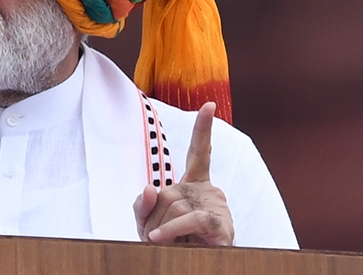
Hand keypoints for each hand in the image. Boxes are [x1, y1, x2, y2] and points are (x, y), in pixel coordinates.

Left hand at [132, 102, 233, 245]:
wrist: (189, 268)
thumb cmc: (169, 245)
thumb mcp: (147, 223)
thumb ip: (141, 205)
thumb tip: (149, 186)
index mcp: (195, 185)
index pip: (199, 152)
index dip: (203, 128)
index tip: (209, 104)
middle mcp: (209, 190)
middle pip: (166, 192)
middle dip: (153, 217)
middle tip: (157, 237)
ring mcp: (217, 207)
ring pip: (174, 206)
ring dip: (161, 229)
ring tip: (168, 244)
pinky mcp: (221, 225)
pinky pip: (190, 218)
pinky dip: (171, 229)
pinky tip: (159, 238)